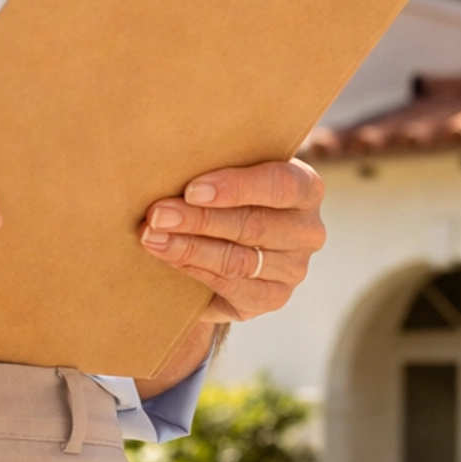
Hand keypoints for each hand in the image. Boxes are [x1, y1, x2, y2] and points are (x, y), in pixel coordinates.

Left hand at [138, 157, 325, 324]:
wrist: (229, 238)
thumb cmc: (228, 192)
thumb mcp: (231, 171)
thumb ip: (216, 164)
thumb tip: (169, 164)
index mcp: (306, 187)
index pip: (279, 184)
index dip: (235, 188)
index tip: (191, 190)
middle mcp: (308, 230)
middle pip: (252, 225)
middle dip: (198, 220)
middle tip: (157, 215)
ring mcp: (294, 268)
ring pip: (238, 260)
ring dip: (189, 248)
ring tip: (152, 237)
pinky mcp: (275, 297)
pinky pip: (232, 286)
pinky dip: (195, 271)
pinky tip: (169, 258)